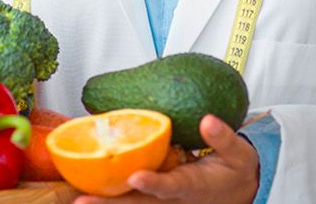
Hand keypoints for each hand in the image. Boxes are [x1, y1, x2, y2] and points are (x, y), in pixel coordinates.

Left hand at [72, 115, 259, 203]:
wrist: (240, 192)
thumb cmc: (235, 172)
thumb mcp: (239, 155)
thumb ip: (223, 139)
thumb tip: (207, 120)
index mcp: (193, 188)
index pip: (171, 188)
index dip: (153, 184)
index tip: (136, 176)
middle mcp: (173, 200)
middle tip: (82, 201)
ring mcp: (162, 201)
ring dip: (103, 203)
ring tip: (74, 198)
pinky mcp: (155, 198)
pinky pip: (130, 199)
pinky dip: (108, 196)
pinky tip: (83, 188)